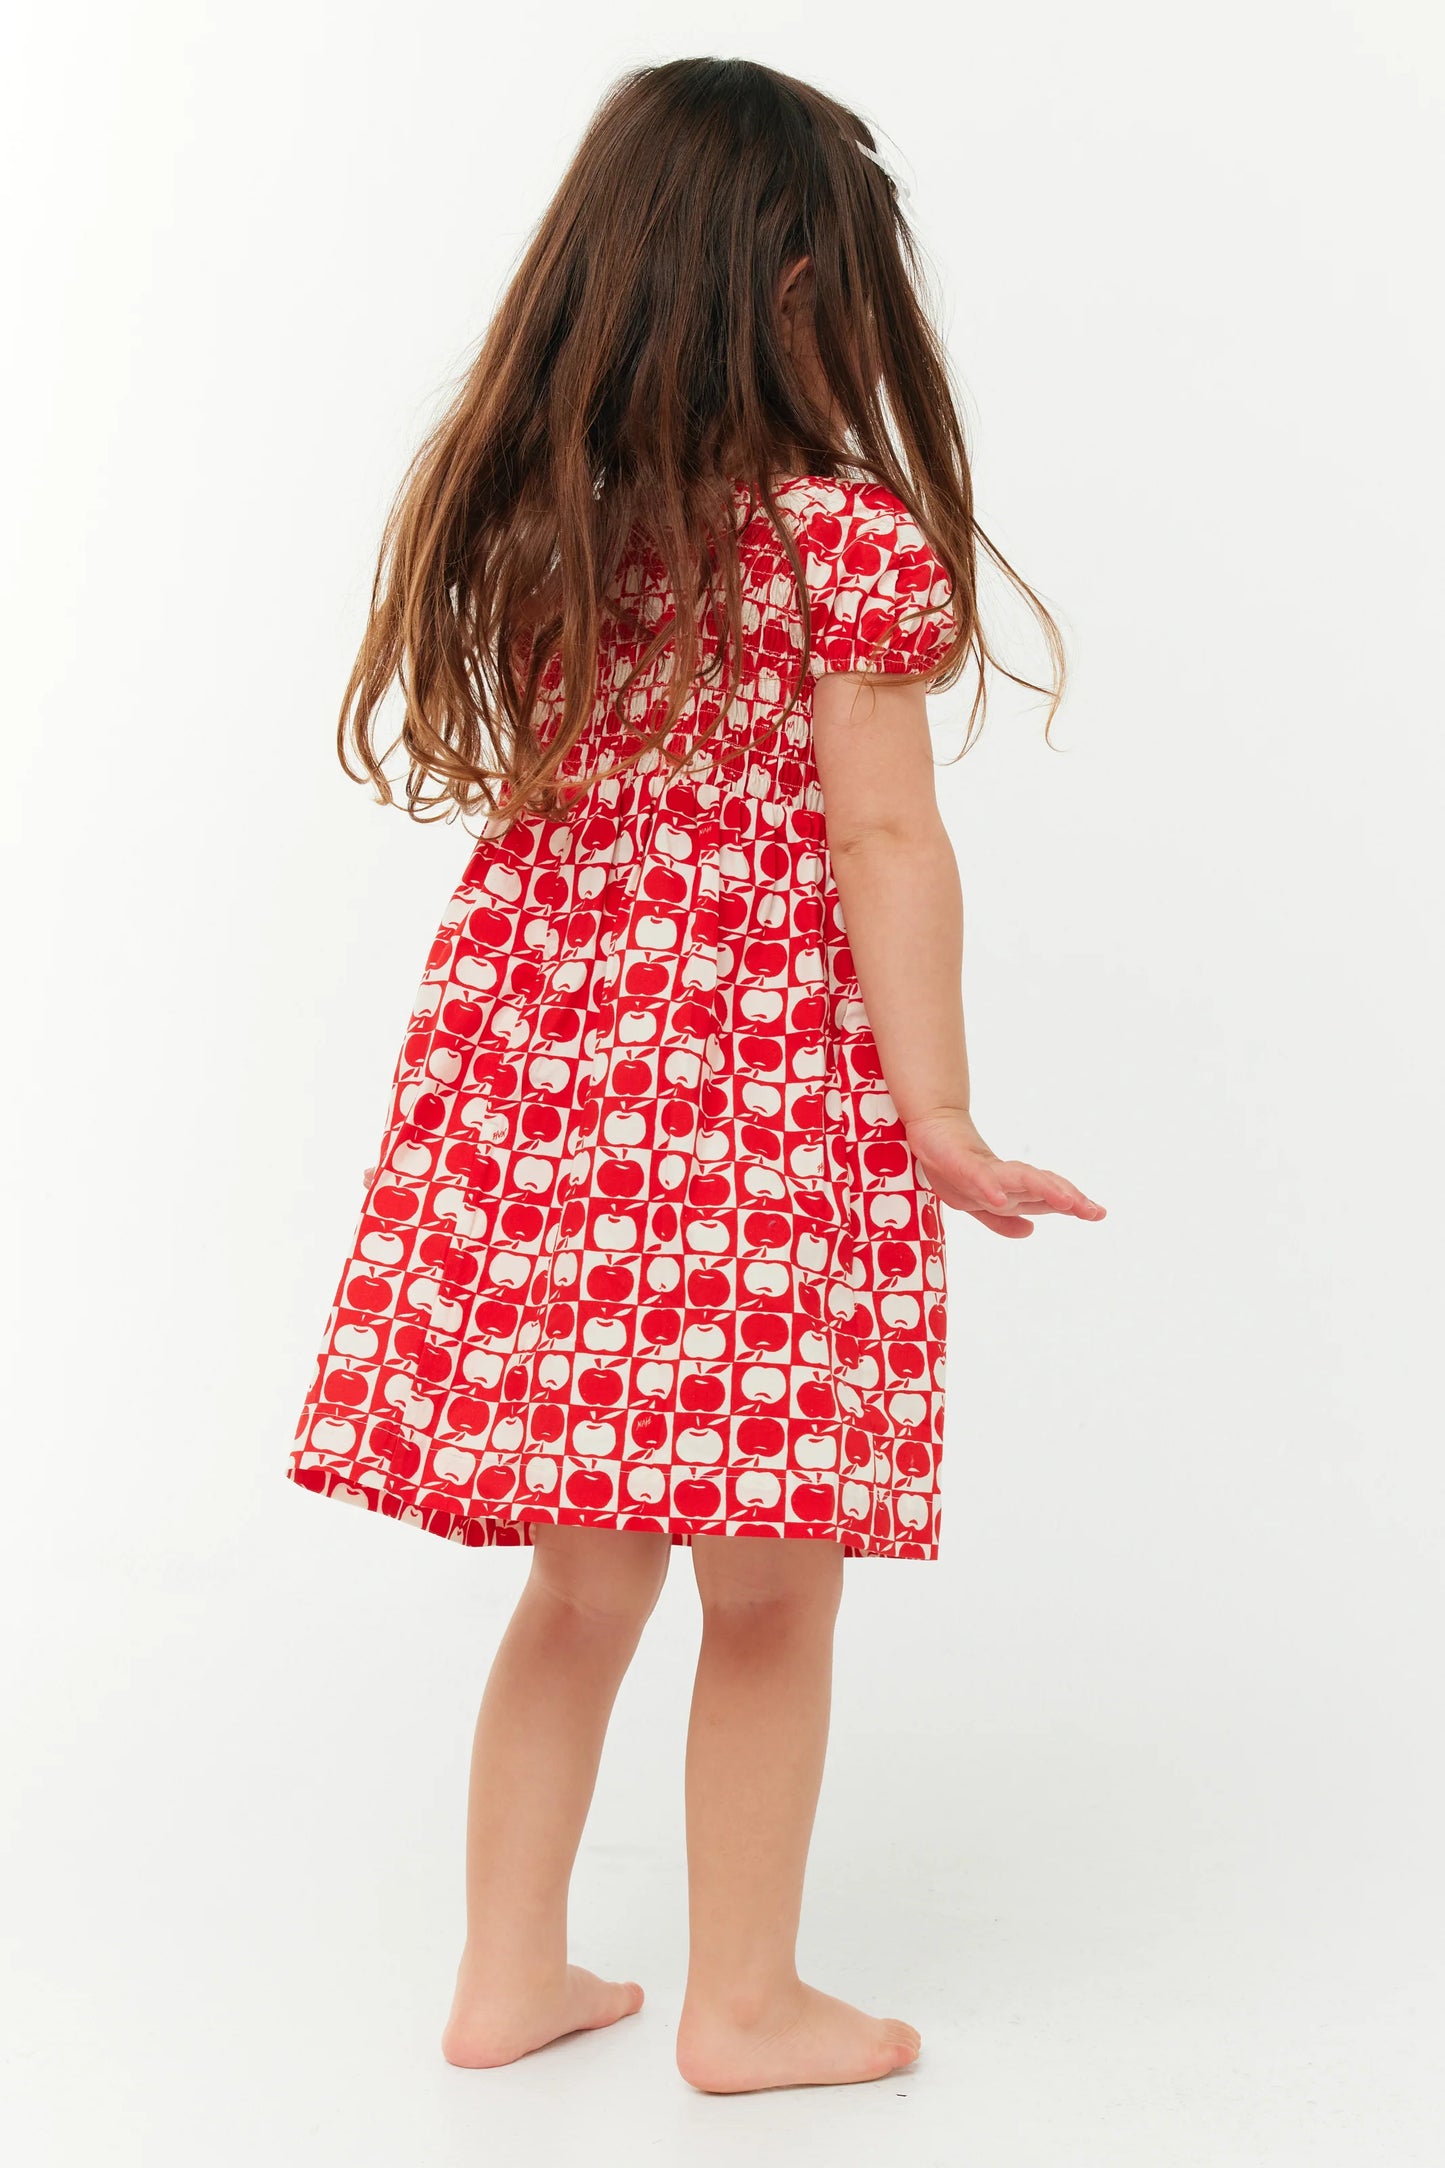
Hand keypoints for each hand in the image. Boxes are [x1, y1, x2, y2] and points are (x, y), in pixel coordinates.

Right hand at [903, 1110, 1105, 1240]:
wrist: (931, 1129)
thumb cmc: (954, 1165)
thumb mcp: (975, 1204)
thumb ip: (1001, 1220)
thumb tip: (1030, 1231)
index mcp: (1009, 1188)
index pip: (1046, 1196)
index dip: (1073, 1204)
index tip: (1099, 1213)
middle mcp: (1004, 1177)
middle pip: (1041, 1187)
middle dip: (1068, 1197)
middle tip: (1094, 1211)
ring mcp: (983, 1169)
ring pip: (1019, 1178)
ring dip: (1044, 1189)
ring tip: (1066, 1202)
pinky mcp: (959, 1163)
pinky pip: (976, 1176)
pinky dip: (988, 1186)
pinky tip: (999, 1198)